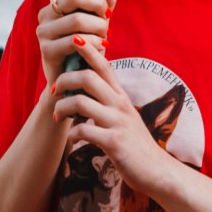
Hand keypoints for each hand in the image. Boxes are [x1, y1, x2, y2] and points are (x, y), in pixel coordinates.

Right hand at [36, 0, 116, 88]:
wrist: (77, 80)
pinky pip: (75, 40)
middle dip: (98, 6)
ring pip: (77, 20)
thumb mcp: (100, 21)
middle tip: (107, 19)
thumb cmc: (89, 47)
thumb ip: (106, 1)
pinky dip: (94, 42)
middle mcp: (46, 14)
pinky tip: (102, 46)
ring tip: (105, 36)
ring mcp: (43, 32)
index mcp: (56, 3)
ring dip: (98, 28)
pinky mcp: (46, 50)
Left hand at [50, 37, 177, 196]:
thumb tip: (86, 89)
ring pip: (81, 101)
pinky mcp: (114, 142)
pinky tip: (73, 139)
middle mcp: (120, 104)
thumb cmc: (136, 144)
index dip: (87, 49)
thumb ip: (109, 101)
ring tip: (57, 116)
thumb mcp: (124, 116)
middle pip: (88, 76)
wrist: (158, 171)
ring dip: (62, 107)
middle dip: (64, 79)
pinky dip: (72, 134)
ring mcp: (117, 122)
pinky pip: (83, 131)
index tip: (73, 40)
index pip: (104, 64)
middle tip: (54, 91)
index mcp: (121, 96)